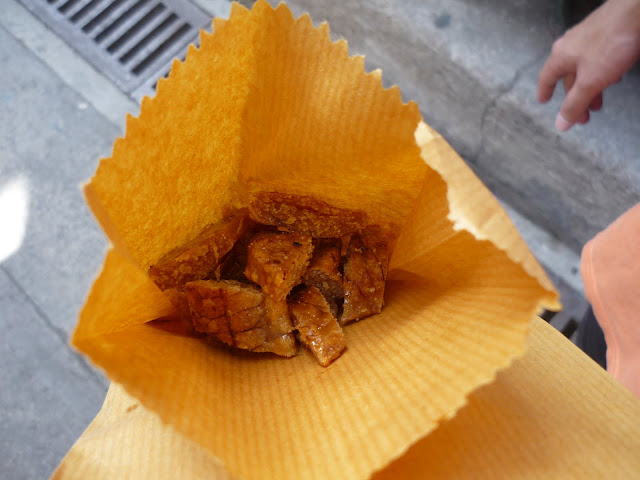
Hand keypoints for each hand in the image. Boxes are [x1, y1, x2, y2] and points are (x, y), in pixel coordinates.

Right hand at [538, 0, 639, 130]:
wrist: (637, 12)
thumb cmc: (610, 44)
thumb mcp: (590, 82)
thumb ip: (575, 104)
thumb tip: (560, 124)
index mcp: (560, 56)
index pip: (547, 78)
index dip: (545, 91)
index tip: (544, 101)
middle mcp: (570, 45)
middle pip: (568, 76)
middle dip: (575, 98)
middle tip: (582, 115)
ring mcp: (587, 36)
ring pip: (584, 67)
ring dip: (589, 87)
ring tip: (599, 101)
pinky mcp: (604, 31)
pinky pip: (597, 57)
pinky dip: (600, 72)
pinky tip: (611, 76)